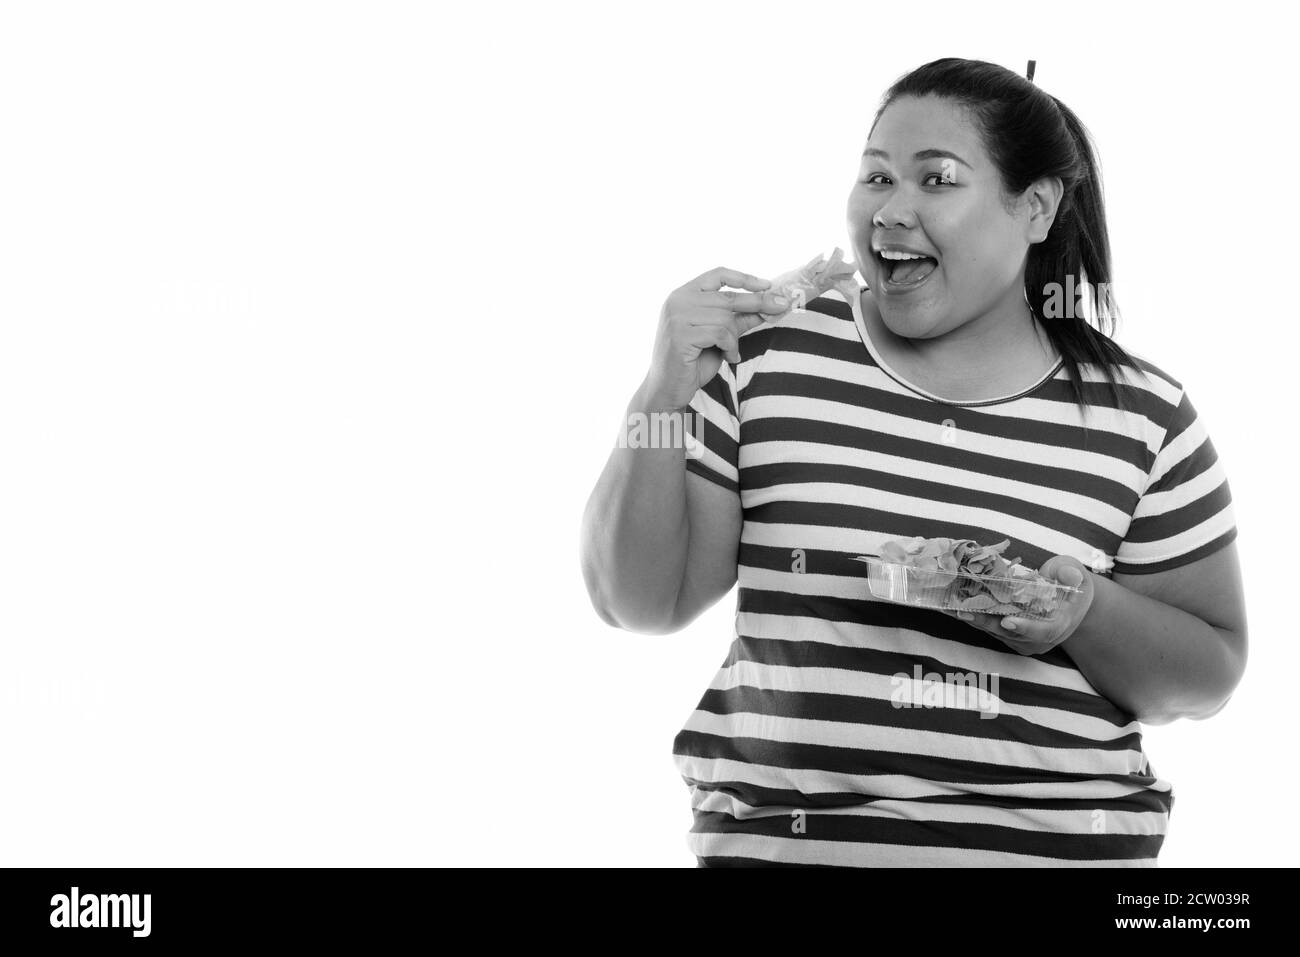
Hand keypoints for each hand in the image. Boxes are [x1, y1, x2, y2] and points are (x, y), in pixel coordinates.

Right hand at [638, 267, 790, 410]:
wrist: (668, 388)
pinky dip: (730, 347)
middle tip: (781, 307)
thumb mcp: (719, 336)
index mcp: (683, 294)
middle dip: (758, 303)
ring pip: (726, 318)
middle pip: (728, 296)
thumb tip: (767, 306)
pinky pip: (720, 334)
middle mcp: (677, 301)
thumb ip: (738, 319)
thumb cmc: (692, 362)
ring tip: (731, 352)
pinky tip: (727, 357)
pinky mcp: (681, 335)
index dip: (744, 277)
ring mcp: (677, 317)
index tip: (768, 285)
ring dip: (735, 338)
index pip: (717, 274)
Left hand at [937, 556, 1094, 655]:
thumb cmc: (1072, 585)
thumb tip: (1069, 575)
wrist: (1069, 602)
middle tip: (962, 611)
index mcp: (1057, 626)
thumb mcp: (1075, 574)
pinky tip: (949, 604)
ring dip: (969, 617)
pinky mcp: (1005, 633)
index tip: (1007, 621)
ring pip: (992, 629)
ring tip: (946, 606)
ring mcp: (1019, 638)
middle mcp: (1036, 638)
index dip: (1024, 627)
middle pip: (1008, 632)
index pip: (1041, 631)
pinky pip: (986, 625)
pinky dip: (969, 613)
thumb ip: (1070, 574)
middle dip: (984, 621)